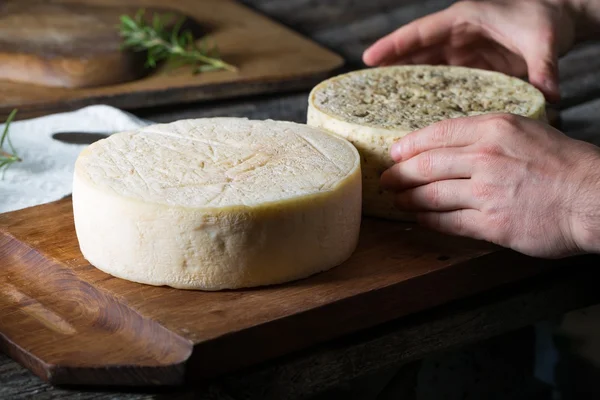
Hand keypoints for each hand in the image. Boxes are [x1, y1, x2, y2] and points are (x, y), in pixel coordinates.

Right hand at [362, 0, 581, 102]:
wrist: (561, 20)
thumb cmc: (549, 20)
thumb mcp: (544, 41)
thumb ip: (543, 68)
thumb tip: (550, 97)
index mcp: (466, 18)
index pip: (422, 32)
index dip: (395, 45)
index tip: (370, 57)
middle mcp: (459, 34)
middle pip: (416, 49)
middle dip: (391, 64)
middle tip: (365, 83)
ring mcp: (463, 49)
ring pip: (425, 63)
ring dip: (405, 78)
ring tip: (380, 98)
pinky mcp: (471, 64)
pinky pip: (442, 76)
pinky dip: (426, 88)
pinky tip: (413, 105)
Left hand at [380, 113, 599, 258]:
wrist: (596, 198)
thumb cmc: (566, 165)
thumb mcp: (528, 131)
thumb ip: (488, 135)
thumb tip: (451, 145)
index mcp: (495, 129)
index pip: (437, 134)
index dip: (409, 145)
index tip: (394, 153)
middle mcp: (486, 157)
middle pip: (426, 166)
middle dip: (398, 175)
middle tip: (386, 180)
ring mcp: (487, 192)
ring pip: (431, 195)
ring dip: (408, 199)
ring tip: (397, 201)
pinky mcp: (492, 224)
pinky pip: (448, 222)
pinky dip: (428, 220)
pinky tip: (419, 219)